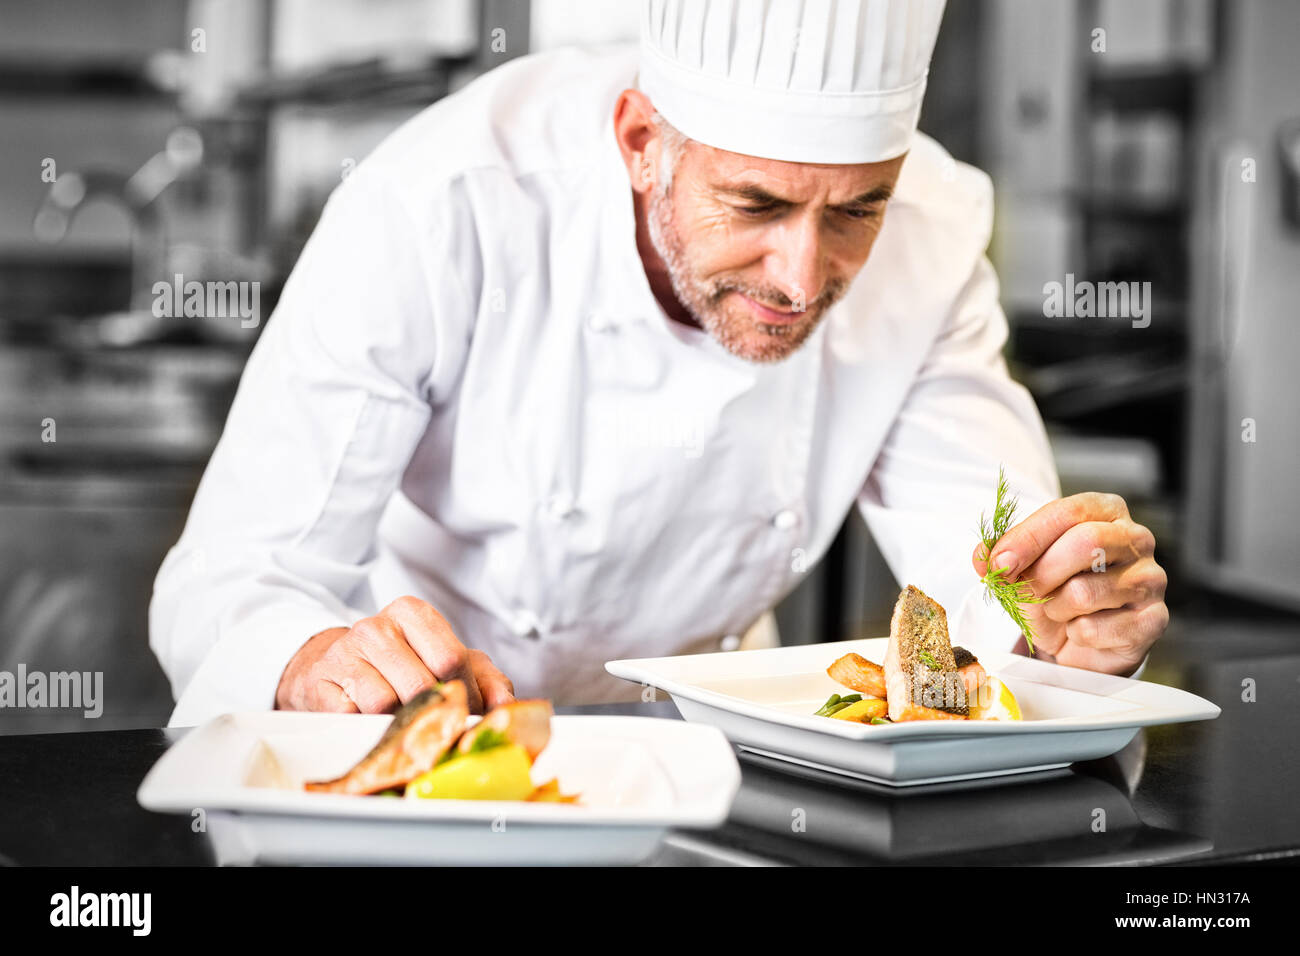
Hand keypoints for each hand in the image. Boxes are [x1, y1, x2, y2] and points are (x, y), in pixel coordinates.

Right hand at [274, 595, 514, 714]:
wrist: (331, 670)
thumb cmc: (398, 667)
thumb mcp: (447, 662)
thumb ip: (486, 678)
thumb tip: (505, 705)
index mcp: (413, 613)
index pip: (452, 657)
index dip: (465, 693)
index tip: (465, 710)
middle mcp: (376, 626)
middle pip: (422, 683)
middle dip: (436, 713)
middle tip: (437, 726)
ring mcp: (344, 653)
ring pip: (387, 704)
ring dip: (400, 723)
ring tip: (402, 723)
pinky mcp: (320, 684)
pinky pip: (354, 718)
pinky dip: (369, 729)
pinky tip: (372, 723)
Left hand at [971, 492, 1167, 675]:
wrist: (1085, 641)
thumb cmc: (1058, 592)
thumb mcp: (1026, 569)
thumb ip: (1004, 556)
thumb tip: (983, 556)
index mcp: (1106, 511)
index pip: (1067, 512)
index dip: (1028, 538)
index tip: (998, 563)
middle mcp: (1136, 539)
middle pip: (1085, 543)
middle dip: (1041, 573)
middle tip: (1024, 591)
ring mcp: (1151, 579)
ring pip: (1086, 592)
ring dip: (1056, 608)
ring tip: (1059, 611)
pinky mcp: (1155, 620)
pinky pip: (1097, 628)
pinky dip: (1076, 633)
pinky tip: (1081, 629)